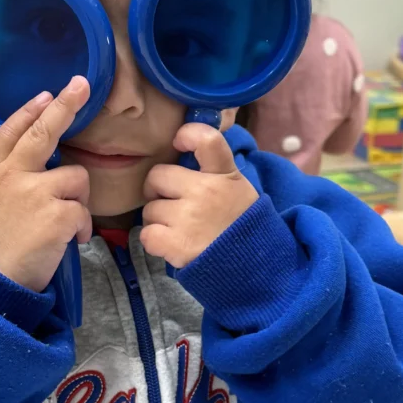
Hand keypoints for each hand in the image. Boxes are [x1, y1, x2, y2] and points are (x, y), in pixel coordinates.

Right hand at [0, 77, 91, 291]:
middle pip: (43, 133)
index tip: (45, 93)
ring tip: (63, 226)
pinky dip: (82, 228)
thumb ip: (15, 179)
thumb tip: (45, 164)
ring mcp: (35, 192)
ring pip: (77, 178)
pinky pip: (84, 211)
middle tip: (80, 85)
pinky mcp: (56, 213)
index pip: (10, 132)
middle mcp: (14, 176)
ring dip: (78, 201)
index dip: (28, 112)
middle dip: (64, 106)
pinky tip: (69, 242)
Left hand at [140, 124, 257, 269]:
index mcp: (225, 175)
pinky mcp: (177, 244)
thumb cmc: (241, 226)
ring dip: (158, 220)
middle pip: (157, 176)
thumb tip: (186, 148)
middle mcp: (205, 191)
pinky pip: (147, 234)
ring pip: (150, 209)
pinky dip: (155, 241)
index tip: (178, 141)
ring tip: (179, 230)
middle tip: (172, 204)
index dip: (186, 134)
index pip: (206, 139)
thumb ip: (215, 171)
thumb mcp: (238, 189)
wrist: (255, 269)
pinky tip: (172, 245)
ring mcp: (189, 217)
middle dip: (158, 191)